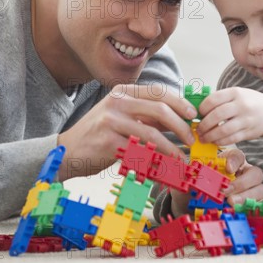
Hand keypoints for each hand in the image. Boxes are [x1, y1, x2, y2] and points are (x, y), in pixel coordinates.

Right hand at [56, 84, 196, 180]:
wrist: (68, 150)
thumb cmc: (99, 134)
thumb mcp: (122, 116)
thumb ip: (147, 115)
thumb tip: (180, 118)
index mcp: (123, 92)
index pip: (159, 92)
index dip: (180, 103)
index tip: (194, 116)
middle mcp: (117, 102)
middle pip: (160, 110)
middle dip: (181, 126)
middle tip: (191, 140)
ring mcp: (110, 121)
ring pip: (152, 135)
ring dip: (172, 149)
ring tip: (182, 159)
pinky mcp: (107, 142)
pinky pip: (139, 153)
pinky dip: (155, 163)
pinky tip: (163, 169)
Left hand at [170, 149, 262, 216]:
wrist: (194, 207)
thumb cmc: (196, 187)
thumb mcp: (192, 178)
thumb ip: (191, 172)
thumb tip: (185, 167)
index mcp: (231, 163)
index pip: (239, 156)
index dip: (235, 161)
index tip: (228, 168)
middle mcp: (244, 175)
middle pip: (256, 173)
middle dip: (243, 183)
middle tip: (227, 191)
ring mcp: (250, 191)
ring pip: (261, 190)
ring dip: (247, 197)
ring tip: (231, 203)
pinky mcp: (251, 206)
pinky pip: (258, 207)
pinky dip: (249, 209)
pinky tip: (237, 212)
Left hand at [196, 87, 262, 144]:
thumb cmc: (248, 102)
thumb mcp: (236, 94)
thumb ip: (220, 100)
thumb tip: (198, 111)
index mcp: (235, 93)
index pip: (213, 99)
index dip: (202, 108)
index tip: (197, 114)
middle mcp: (241, 105)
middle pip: (217, 115)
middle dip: (203, 124)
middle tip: (197, 129)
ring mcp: (246, 120)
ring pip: (223, 130)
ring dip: (209, 136)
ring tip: (203, 138)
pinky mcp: (248, 132)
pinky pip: (231, 139)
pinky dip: (220, 141)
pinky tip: (214, 141)